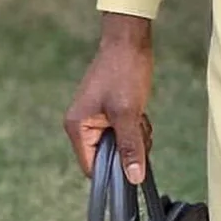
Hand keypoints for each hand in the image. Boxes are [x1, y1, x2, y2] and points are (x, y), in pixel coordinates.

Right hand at [64, 13, 154, 183]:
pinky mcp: (110, 112)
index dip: (113, 172)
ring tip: (140, 117)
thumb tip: (133, 178)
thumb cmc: (124, 73)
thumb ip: (131, 147)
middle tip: (139, 130)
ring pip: (120, 144)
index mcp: (78, 127)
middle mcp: (83, 125)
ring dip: (136, 137)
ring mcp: (97, 118)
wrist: (130, 42)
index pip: (92, 167)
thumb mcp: (129, 113)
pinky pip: (125, 131)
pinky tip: (142, 113)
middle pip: (108, 157)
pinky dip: (137, 127)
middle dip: (128, 148)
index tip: (134, 167)